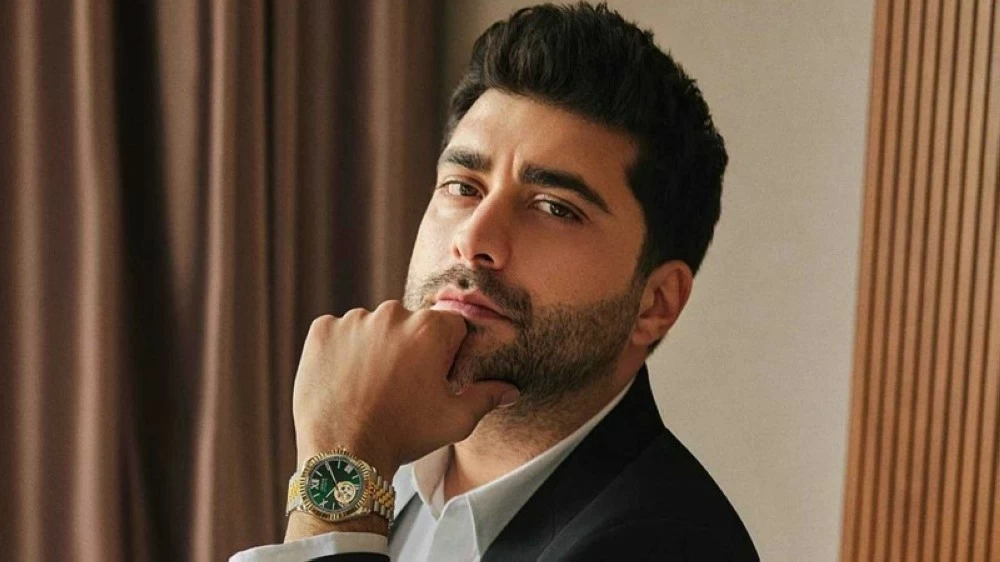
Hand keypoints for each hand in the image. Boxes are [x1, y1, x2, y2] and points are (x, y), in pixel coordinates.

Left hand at [291, 301, 519, 479]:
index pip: (449, 326)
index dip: (445, 352)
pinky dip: (341, 350)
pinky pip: (337, 332)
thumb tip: (511, 390)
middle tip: (400, 386)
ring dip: (374, 347)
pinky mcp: (322, 331)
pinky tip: (345, 379)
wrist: (344, 455)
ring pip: (372, 327)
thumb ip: (486, 397)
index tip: (433, 377)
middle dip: (408, 347)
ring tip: (369, 386)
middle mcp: (392, 314)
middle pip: (409, 323)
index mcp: (430, 328)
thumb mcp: (455, 420)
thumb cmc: (404, 436)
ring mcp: (353, 320)